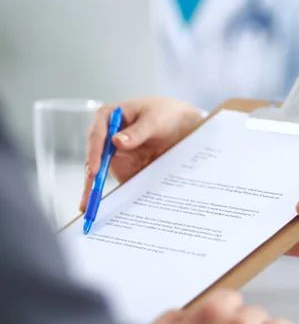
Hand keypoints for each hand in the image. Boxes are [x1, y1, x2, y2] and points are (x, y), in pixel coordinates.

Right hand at [80, 97, 202, 211]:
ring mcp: (113, 154)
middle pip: (94, 159)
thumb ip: (137, 131)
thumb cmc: (166, 113)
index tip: (95, 170)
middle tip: (89, 199)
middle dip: (90, 179)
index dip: (94, 154)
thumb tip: (116, 141)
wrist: (183, 125)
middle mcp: (106, 136)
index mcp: (108, 117)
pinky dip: (111, 195)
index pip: (97, 136)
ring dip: (95, 191)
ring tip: (90, 209)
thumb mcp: (155, 119)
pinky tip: (106, 210)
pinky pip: (116, 182)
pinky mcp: (123, 168)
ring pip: (100, 174)